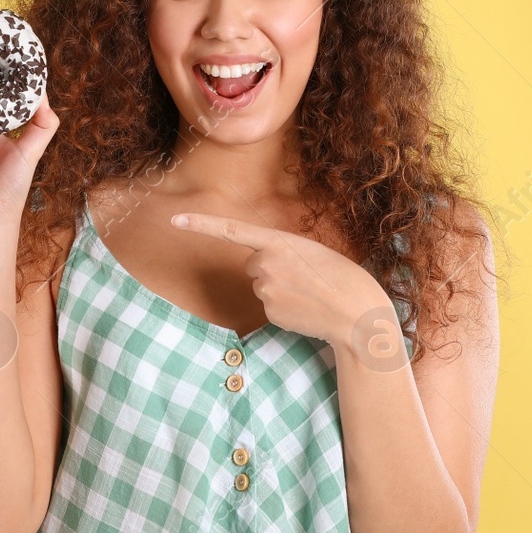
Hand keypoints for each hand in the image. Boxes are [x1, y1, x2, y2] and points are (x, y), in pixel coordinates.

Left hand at [170, 211, 395, 346]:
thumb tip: (262, 272)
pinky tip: (305, 309)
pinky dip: (284, 307)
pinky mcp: (269, 313)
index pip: (231, 229)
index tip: (175, 220)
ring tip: (309, 293)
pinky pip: (269, 306)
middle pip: (254, 264)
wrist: (356, 312)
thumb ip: (282, 254)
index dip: (201, 224)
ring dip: (280, 289)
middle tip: (303, 276)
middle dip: (271, 269)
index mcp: (279, 240)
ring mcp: (266, 290)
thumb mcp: (311, 252)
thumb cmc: (341, 277)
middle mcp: (266, 263)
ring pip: (262, 286)